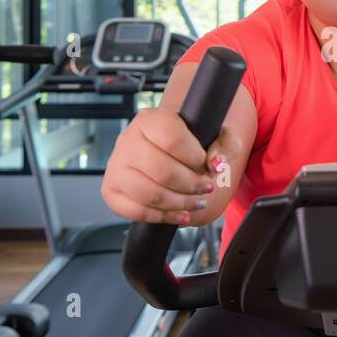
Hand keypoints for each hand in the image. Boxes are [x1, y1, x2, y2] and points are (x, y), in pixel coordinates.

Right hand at [100, 107, 240, 225]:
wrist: (165, 154)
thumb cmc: (188, 144)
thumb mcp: (214, 136)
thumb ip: (225, 144)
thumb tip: (216, 163)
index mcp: (150, 119)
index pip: (172, 139)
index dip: (195, 157)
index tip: (206, 164)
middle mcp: (127, 140)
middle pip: (162, 171)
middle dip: (192, 185)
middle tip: (205, 188)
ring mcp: (116, 167)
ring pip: (150, 194)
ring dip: (180, 203)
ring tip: (196, 202)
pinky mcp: (111, 191)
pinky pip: (137, 212)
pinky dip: (164, 217)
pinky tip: (180, 214)